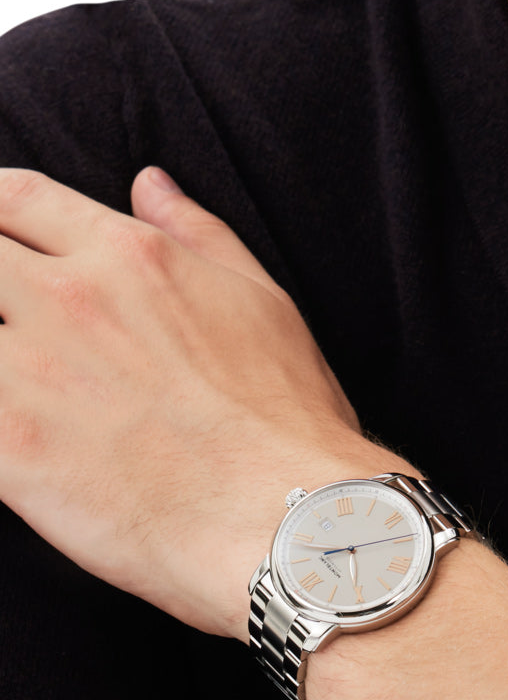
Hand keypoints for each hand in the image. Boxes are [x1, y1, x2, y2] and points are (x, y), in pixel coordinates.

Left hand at [0, 167, 394, 639]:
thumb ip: (198, 232)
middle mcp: (71, 297)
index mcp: (132, 255)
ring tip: (11, 372)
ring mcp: (30, 370)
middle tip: (1, 311)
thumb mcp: (261, 298)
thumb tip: (149, 184)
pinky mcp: (6, 445)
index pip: (16, 197)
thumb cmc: (286, 413)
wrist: (282, 515)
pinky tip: (4, 427)